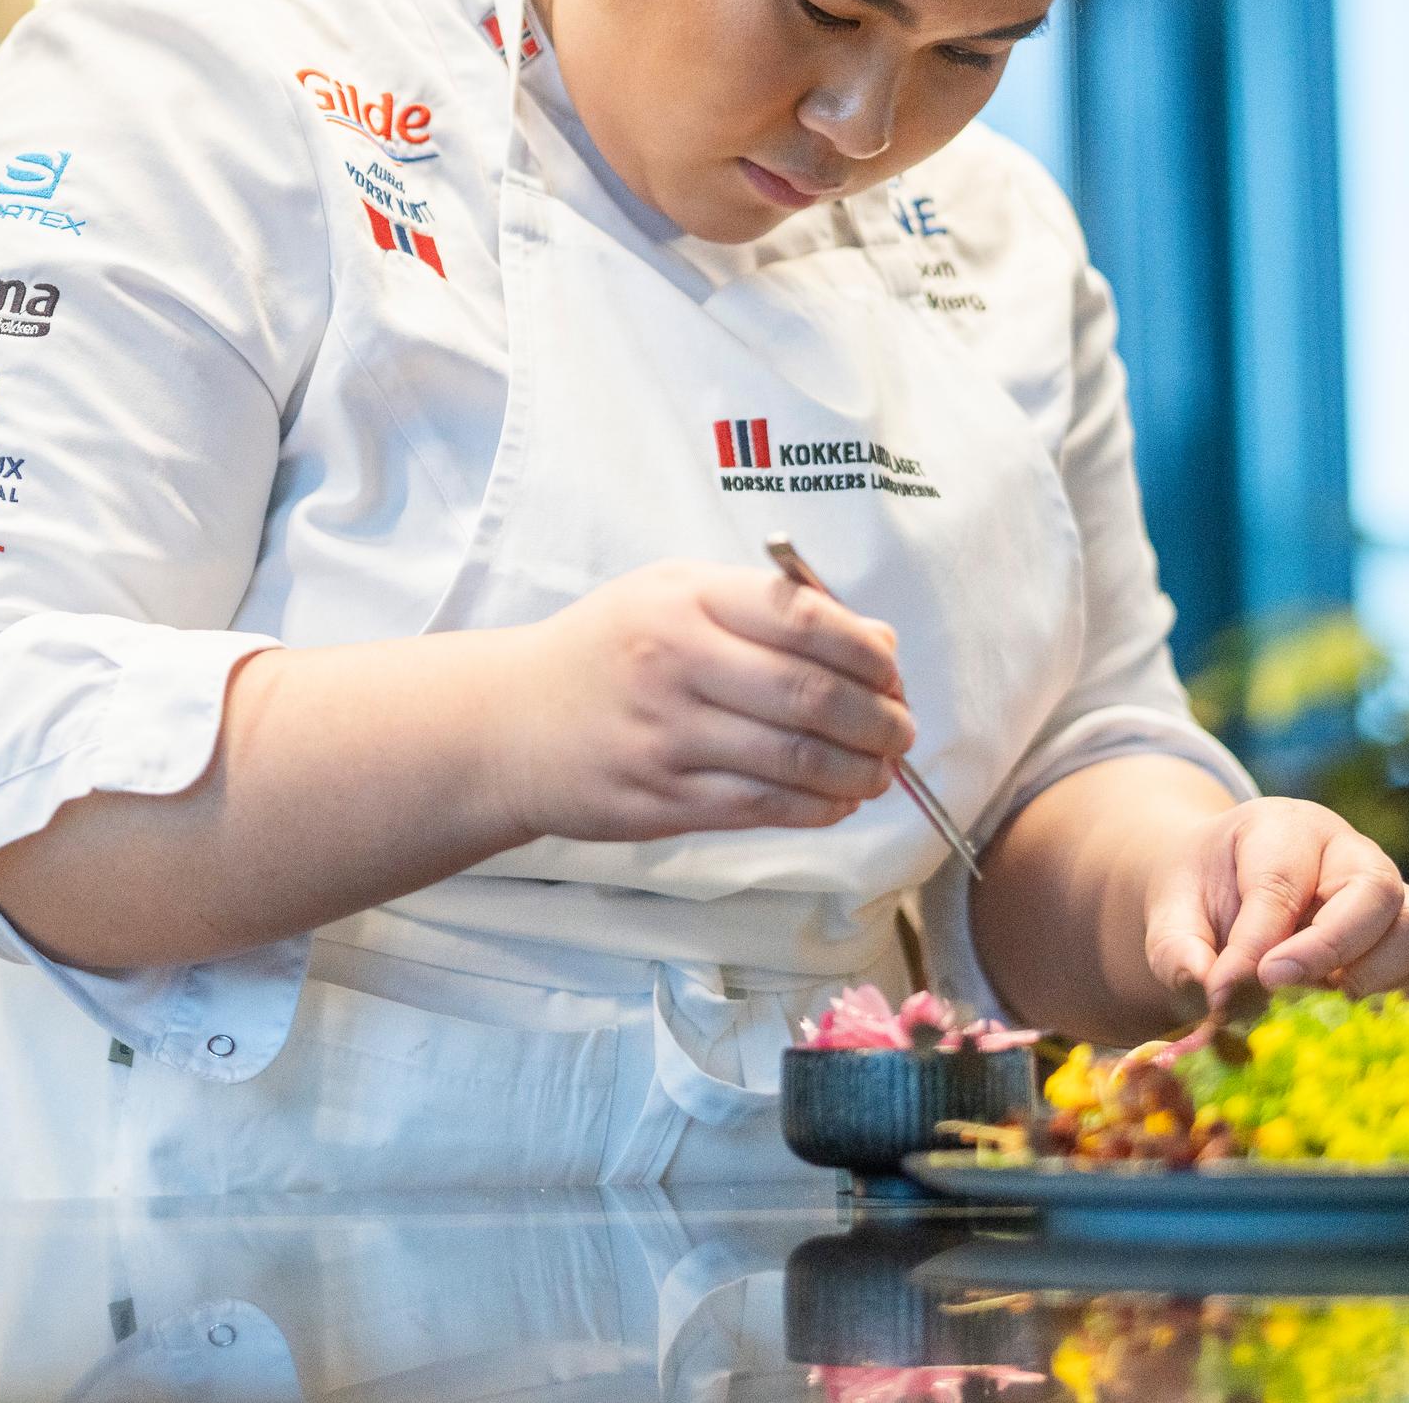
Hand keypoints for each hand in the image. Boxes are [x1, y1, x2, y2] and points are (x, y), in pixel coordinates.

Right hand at [485, 560, 918, 845]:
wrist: (507, 723)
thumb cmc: (606, 652)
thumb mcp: (675, 599)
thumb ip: (772, 610)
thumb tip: (877, 642)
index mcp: (685, 600)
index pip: (805, 617)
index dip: (868, 651)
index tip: (892, 672)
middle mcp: (675, 663)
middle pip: (811, 695)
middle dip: (878, 719)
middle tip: (901, 731)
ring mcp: (666, 736)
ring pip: (794, 761)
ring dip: (858, 772)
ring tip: (878, 772)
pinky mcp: (661, 799)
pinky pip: (762, 808)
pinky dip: (816, 808)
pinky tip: (836, 801)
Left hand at [1140, 798, 1408, 1023]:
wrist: (1223, 895)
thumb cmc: (1201, 901)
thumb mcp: (1171, 917)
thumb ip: (1182, 955)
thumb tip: (1221, 1002)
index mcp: (1282, 828)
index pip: (1282, 882)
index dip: (1262, 939)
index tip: (1238, 983)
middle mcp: (1347, 852)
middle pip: (1373, 890)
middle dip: (1331, 947)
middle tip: (1280, 987)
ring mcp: (1385, 893)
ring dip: (1372, 975)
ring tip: (1316, 1003)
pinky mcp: (1401, 939)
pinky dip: (1393, 998)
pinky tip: (1345, 1014)